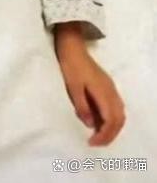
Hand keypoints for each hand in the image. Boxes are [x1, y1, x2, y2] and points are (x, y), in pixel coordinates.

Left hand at [55, 26, 125, 145]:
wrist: (73, 47)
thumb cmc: (71, 66)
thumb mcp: (73, 87)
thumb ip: (82, 106)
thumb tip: (91, 125)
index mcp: (103, 92)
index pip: (111, 120)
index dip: (104, 134)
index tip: (91, 142)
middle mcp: (111, 91)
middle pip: (119, 119)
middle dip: (110, 134)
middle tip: (96, 143)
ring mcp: (111, 87)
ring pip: (119, 113)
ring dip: (112, 127)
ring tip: (98, 135)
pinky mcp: (107, 85)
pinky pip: (116, 106)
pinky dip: (111, 118)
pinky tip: (100, 121)